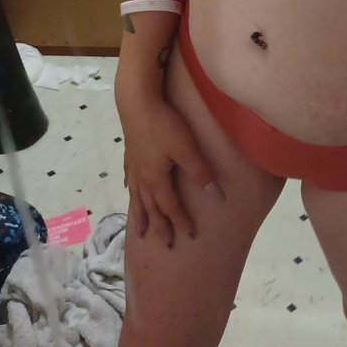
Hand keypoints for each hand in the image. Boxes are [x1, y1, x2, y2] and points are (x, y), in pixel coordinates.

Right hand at [116, 88, 223, 246]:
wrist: (136, 102)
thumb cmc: (164, 125)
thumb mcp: (186, 149)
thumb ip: (201, 173)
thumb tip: (217, 198)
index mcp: (157, 179)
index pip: (171, 207)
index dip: (180, 222)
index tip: (189, 236)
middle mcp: (143, 177)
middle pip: (152, 208)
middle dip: (159, 226)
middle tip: (164, 244)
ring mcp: (134, 166)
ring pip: (137, 197)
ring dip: (141, 215)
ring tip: (140, 231)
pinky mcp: (130, 153)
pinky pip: (130, 178)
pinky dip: (132, 188)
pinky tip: (130, 189)